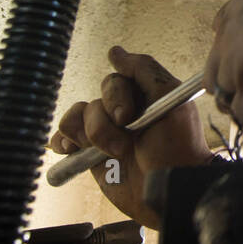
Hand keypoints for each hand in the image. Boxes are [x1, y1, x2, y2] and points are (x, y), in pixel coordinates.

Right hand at [49, 46, 211, 228]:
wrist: (170, 192)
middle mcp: (122, 112)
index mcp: (142, 96)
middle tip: (126, 142)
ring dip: (92, 136)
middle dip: (106, 123)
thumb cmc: (179, 148)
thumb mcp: (172, 102)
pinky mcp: (90, 155)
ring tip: (113, 154)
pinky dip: (63, 142)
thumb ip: (146, 71)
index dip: (116, 95)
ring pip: (76, 117)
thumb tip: (115, 51)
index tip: (125, 115)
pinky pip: (63, 138)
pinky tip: (70, 149)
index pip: (116, 80)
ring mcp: (104, 134)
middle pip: (95, 100)